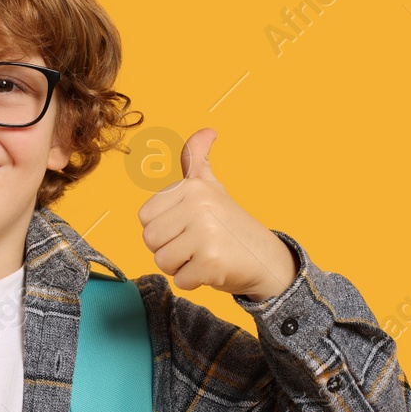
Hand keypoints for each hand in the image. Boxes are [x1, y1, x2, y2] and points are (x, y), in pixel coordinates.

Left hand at [136, 127, 296, 299]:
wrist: (265, 257)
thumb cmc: (229, 223)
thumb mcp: (211, 187)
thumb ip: (197, 159)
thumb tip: (207, 131)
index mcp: (193, 187)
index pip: (145, 217)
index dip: (163, 228)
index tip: (187, 226)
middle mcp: (199, 206)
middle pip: (150, 240)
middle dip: (169, 249)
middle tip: (196, 245)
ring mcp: (206, 234)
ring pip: (162, 261)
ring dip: (180, 266)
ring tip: (203, 255)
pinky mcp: (211, 262)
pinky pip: (180, 280)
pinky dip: (193, 281)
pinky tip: (213, 269)